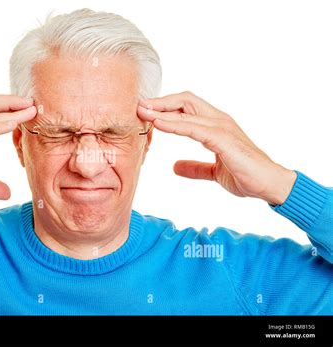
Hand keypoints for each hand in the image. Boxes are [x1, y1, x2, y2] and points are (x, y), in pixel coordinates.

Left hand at [137, 91, 296, 204]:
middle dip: (160, 102)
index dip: (166, 106)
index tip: (146, 111)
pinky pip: (195, 128)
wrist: (269, 184)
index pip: (187, 106)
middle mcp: (218, 121)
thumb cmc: (245, 174)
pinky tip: (159, 124)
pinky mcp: (224, 140)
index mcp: (215, 125)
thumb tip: (175, 167)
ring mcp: (222, 128)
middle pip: (185, 100)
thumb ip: (195, 168)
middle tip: (139, 106)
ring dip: (162, 111)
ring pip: (188, 112)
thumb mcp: (213, 172)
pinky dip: (175, 125)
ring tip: (143, 112)